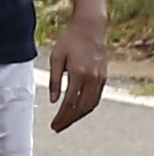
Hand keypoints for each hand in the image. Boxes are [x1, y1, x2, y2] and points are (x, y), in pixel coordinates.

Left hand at [48, 8, 111, 132]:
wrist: (90, 27)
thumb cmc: (70, 39)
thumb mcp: (56, 58)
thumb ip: (54, 80)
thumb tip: (52, 100)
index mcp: (79, 74)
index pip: (69, 103)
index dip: (61, 116)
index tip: (54, 125)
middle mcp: (92, 79)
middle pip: (82, 108)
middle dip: (69, 120)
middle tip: (58, 128)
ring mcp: (100, 79)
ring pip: (91, 104)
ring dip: (79, 116)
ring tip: (66, 122)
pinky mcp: (104, 77)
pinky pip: (96, 97)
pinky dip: (87, 107)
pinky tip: (78, 110)